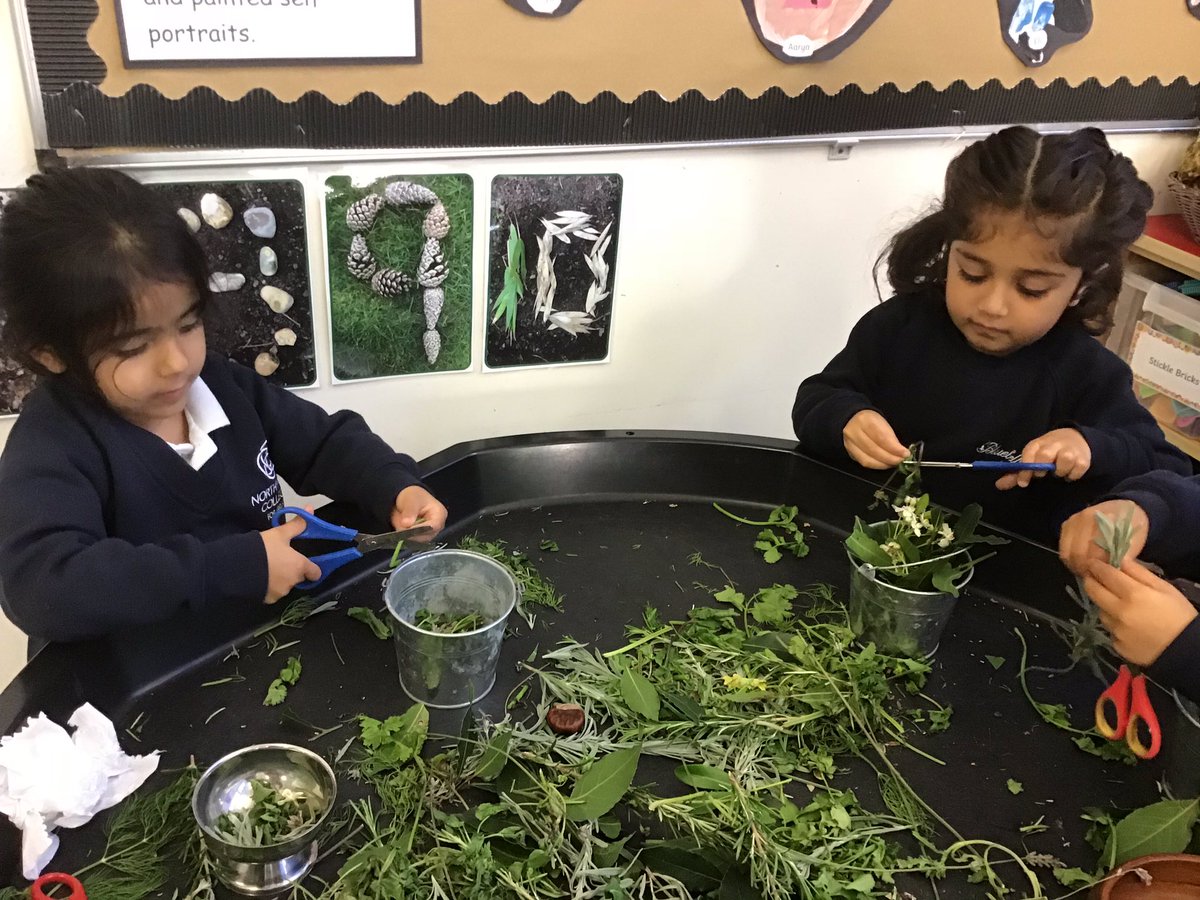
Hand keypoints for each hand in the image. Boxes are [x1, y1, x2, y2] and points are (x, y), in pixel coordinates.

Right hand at [260, 514, 321, 603]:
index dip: (312, 569)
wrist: (238, 567)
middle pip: (298, 578)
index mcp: (299, 566)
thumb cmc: (262, 548)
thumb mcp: (279, 533)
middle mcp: (293, 581)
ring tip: (265, 568)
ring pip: (284, 586)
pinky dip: (268, 587)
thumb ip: (296, 525)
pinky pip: (271, 593)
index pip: (315, 573)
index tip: (305, 564)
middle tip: (278, 561)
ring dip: (279, 579)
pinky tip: (259, 578)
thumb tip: (311, 508)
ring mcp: (280, 592)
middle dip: (291, 571)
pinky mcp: (267, 599)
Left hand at [391, 485, 447, 541]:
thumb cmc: (413, 496)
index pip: (433, 526)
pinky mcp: (420, 538)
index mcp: (439, 514)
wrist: (407, 499)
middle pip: (425, 537)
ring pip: (417, 542)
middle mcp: (437, 526)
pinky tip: (399, 531)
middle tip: (399, 527)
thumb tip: (406, 524)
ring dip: (406, 536)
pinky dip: (404, 538)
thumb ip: (409, 511)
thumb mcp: (411, 500)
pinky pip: (412, 542)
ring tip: (399, 524)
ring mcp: (429, 534)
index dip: (420, 529)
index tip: (406, 529)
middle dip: (411, 534)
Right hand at [842, 410, 908, 469]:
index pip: (881, 437)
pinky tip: (885, 464)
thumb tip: (900, 452)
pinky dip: (876, 465)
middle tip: (901, 460)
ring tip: (894, 463)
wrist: (853, 420)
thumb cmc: (872, 421)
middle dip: (890, 457)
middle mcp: (854, 431)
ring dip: (884, 464)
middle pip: (874, 449)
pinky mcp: (849, 452)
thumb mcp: (883, 422)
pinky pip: (863, 462)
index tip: (905, 453)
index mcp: (865, 420)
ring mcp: (849, 443)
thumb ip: (890, 436)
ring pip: (867, 459)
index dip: (894, 448)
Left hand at [994, 428, 1090, 489]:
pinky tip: (1068, 473)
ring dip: (1060, 471)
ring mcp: (1069, 450)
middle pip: (1045, 454)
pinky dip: (1073, 475)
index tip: (1023, 483)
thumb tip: (999, 485)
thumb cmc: (1048, 452)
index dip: (1025, 469)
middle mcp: (1053, 445)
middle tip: (1042, 475)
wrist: (1074, 438)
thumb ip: (1016, 474)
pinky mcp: (1083, 458)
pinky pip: (1078, 469)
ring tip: (1058, 473)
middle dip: (1042, 467)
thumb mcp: (1031, 458)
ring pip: (1065, 461)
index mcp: (1037, 444)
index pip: (1028, 454)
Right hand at [1058, 499, 1148, 574]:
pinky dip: (1071, 559)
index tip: (1105, 579)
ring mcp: (1072, 522)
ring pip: (1066, 553)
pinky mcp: (1065, 526)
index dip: (1099, 569)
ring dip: (1076, 565)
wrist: (1121, 508)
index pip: (1095, 552)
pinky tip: (1082, 563)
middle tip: (1095, 578)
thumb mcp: (1135, 539)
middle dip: (1085, 570)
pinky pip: (1063, 549)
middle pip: (1077, 554)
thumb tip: (1114, 570)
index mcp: (1104, 520)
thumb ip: (1125, 554)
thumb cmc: (1131, 526)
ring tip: (1088, 572)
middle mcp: (1083, 518)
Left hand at [1082, 558, 1196, 666]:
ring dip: (1104, 605)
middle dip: (1091, 581)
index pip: (1105, 575)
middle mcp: (1120, 612)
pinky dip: (1115, 626)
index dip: (1096, 566)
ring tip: (1118, 605)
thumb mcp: (1165, 588)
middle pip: (1094, 592)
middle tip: (1092, 577)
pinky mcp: (1117, 646)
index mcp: (1133, 594)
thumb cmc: (1180, 615)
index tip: (1092, 562)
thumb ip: (1140, 573)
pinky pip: (1110, 631)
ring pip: (1101, 612)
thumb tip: (1120, 559)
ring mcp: (1116, 631)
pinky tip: (1128, 626)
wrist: (1186, 650)